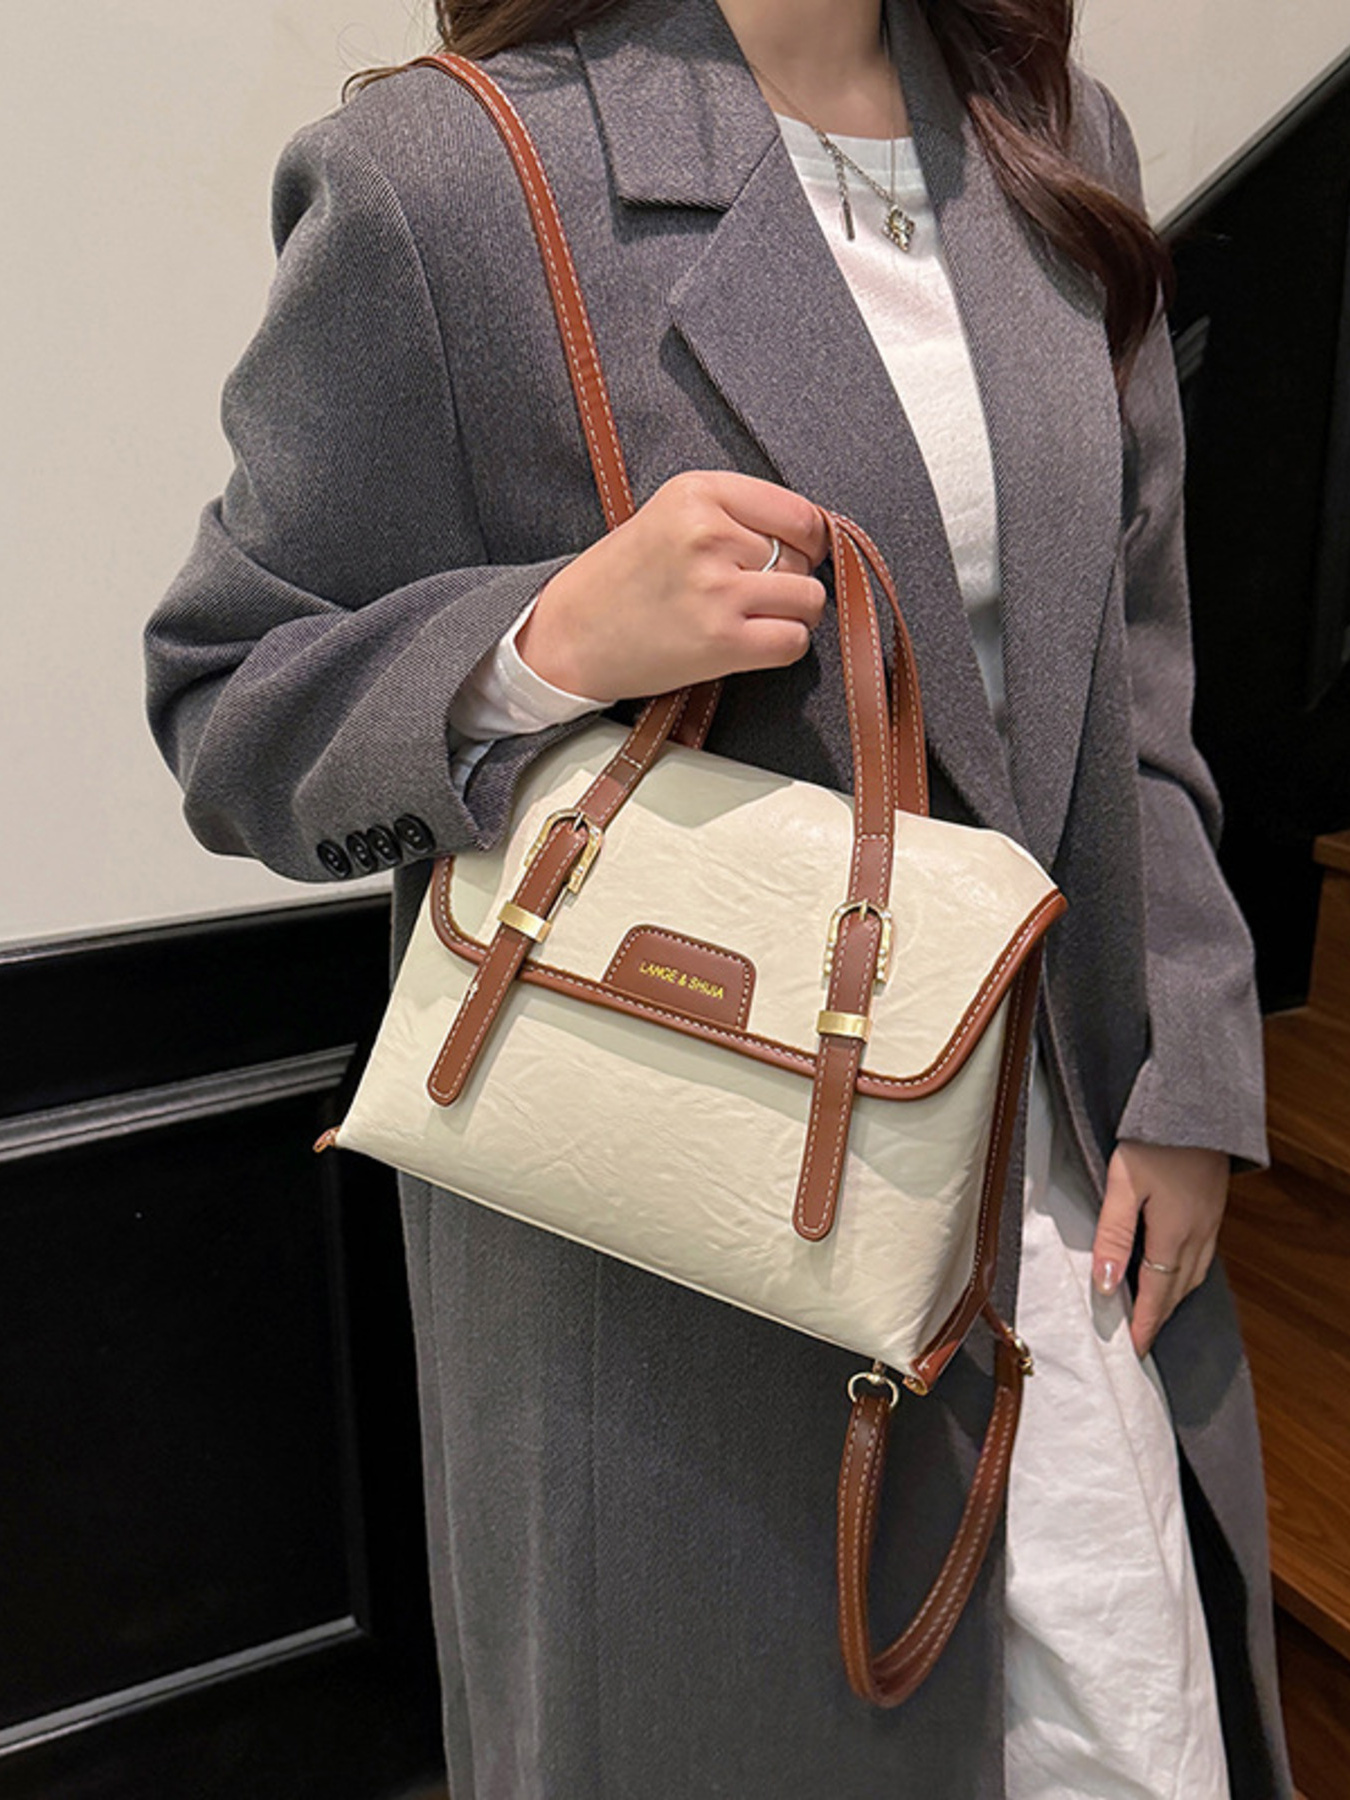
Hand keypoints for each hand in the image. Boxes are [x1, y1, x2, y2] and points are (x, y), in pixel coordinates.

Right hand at [515, 471, 829, 701]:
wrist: (568, 634)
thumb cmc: (622, 579)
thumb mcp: (671, 516)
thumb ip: (736, 514)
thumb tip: (816, 535)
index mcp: (697, 493)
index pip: (797, 512)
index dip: (810, 538)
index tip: (799, 552)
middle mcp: (708, 534)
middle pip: (802, 557)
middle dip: (789, 577)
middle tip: (748, 591)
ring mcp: (716, 588)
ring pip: (807, 599)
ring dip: (793, 614)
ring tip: (753, 616)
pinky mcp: (720, 639)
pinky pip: (793, 641)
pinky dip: (783, 645)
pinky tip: (751, 642)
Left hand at [1091, 1140, 1229, 1356]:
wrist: (1198, 1107)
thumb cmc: (1154, 1139)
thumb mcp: (1123, 1182)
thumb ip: (1112, 1234)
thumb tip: (1106, 1284)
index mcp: (1174, 1233)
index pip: (1156, 1292)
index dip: (1144, 1322)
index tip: (1134, 1350)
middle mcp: (1199, 1234)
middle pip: (1177, 1289)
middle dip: (1159, 1317)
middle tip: (1142, 1341)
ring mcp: (1211, 1222)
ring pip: (1193, 1274)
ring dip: (1174, 1298)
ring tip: (1154, 1313)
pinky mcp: (1214, 1208)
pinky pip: (1203, 1256)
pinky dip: (1188, 1275)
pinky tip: (1176, 1272)